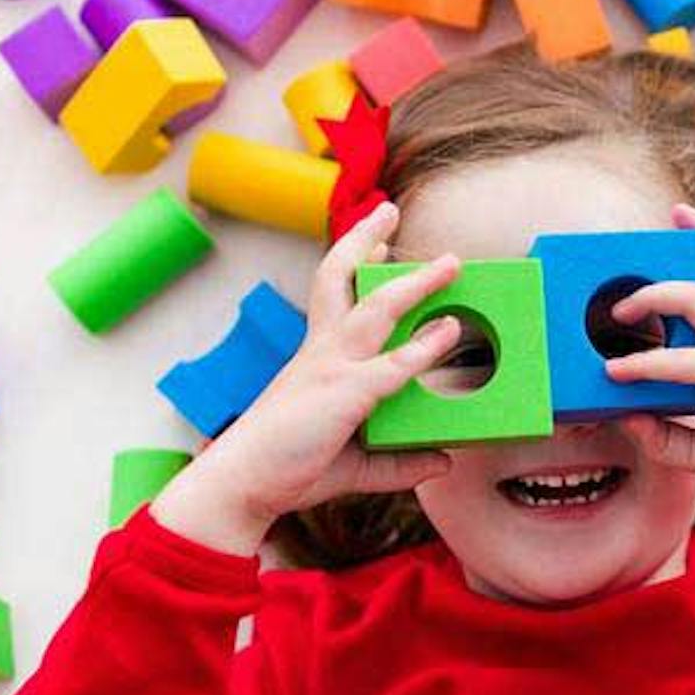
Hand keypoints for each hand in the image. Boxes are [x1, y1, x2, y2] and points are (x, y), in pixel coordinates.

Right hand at [150, 202, 467, 554]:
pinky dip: (423, 348)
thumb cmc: (288, 469)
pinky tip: (450, 330)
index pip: (334, 295)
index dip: (354, 262)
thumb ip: (399, 463)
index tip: (378, 240)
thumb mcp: (356, 464)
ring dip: (416, 283)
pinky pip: (391, 366)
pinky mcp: (344, 394)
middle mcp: (321, 351)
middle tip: (389, 209)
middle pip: (341, 277)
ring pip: (376, 309)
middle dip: (365, 239)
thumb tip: (442, 461)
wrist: (242, 485)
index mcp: (317, 357)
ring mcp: (331, 368)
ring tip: (451, 264)